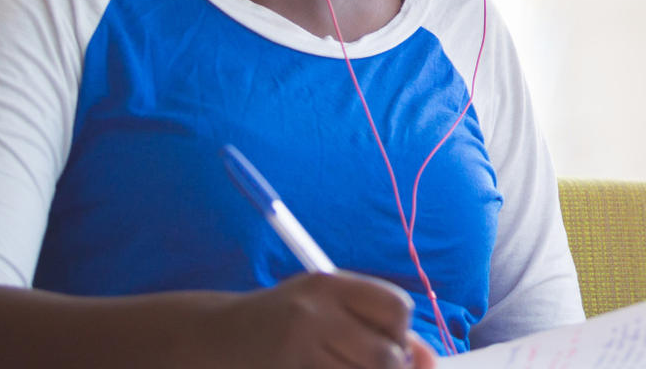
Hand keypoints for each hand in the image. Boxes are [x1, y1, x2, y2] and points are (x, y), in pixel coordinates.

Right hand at [207, 271, 441, 368]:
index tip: (388, 342)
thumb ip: (377, 325)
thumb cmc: (284, 322)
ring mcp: (296, 345)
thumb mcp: (327, 308)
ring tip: (343, 365)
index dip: (401, 333)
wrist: (216, 337)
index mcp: (329, 285)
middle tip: (368, 364)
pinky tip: (326, 368)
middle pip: (385, 356)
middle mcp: (313, 312)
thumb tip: (430, 360)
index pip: (396, 308)